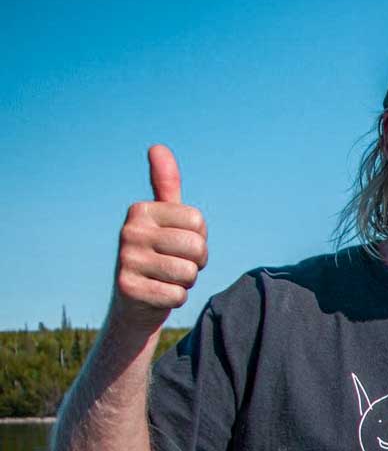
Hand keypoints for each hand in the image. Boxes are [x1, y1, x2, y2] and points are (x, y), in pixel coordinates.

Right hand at [112, 145, 207, 334]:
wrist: (134, 304)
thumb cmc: (159, 256)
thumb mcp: (163, 220)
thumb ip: (165, 185)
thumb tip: (157, 146)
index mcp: (141, 210)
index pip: (198, 222)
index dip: (198, 239)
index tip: (179, 246)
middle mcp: (129, 231)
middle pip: (196, 247)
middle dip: (195, 263)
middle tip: (174, 265)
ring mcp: (126, 260)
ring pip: (189, 272)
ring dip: (185, 282)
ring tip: (165, 279)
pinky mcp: (129, 288)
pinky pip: (178, 294)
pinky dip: (175, 299)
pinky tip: (158, 294)